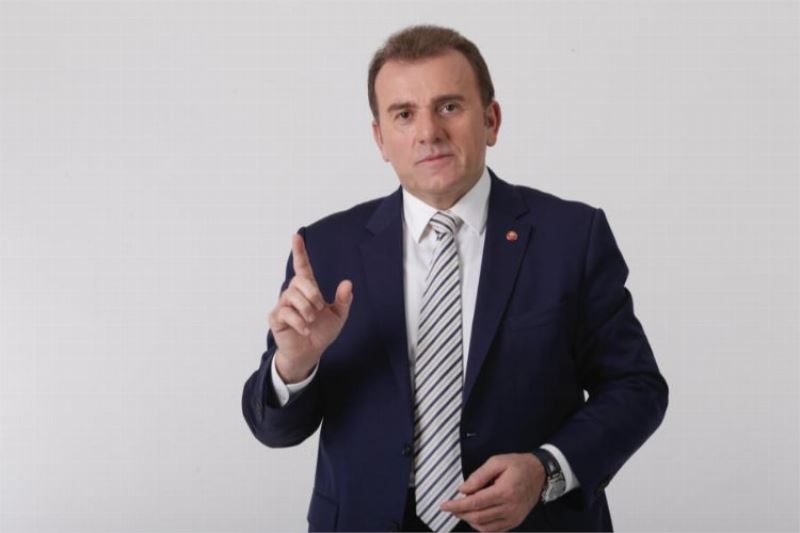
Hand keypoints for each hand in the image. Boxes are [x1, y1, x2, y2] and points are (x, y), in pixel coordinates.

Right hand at [268, 233, 352, 382]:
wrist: (310, 353)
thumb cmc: (321, 332)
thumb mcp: (338, 316)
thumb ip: (343, 300)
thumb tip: (347, 283)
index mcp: (308, 290)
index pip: (302, 267)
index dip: (300, 252)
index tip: (296, 236)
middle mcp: (294, 294)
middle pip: (300, 280)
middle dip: (312, 293)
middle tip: (318, 308)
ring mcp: (283, 305)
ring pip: (292, 295)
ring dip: (306, 309)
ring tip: (311, 321)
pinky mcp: (276, 318)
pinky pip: (286, 313)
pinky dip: (299, 322)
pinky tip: (305, 330)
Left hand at [439, 453, 544, 531]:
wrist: (540, 473)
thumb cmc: (518, 465)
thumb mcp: (497, 462)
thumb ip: (479, 476)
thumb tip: (463, 489)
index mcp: (504, 491)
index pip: (475, 502)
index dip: (457, 505)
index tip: (444, 505)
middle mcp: (509, 508)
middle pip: (477, 517)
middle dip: (460, 513)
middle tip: (450, 507)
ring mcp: (513, 517)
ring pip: (484, 527)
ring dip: (469, 520)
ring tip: (461, 510)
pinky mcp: (515, 522)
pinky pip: (494, 530)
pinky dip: (481, 526)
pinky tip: (475, 517)